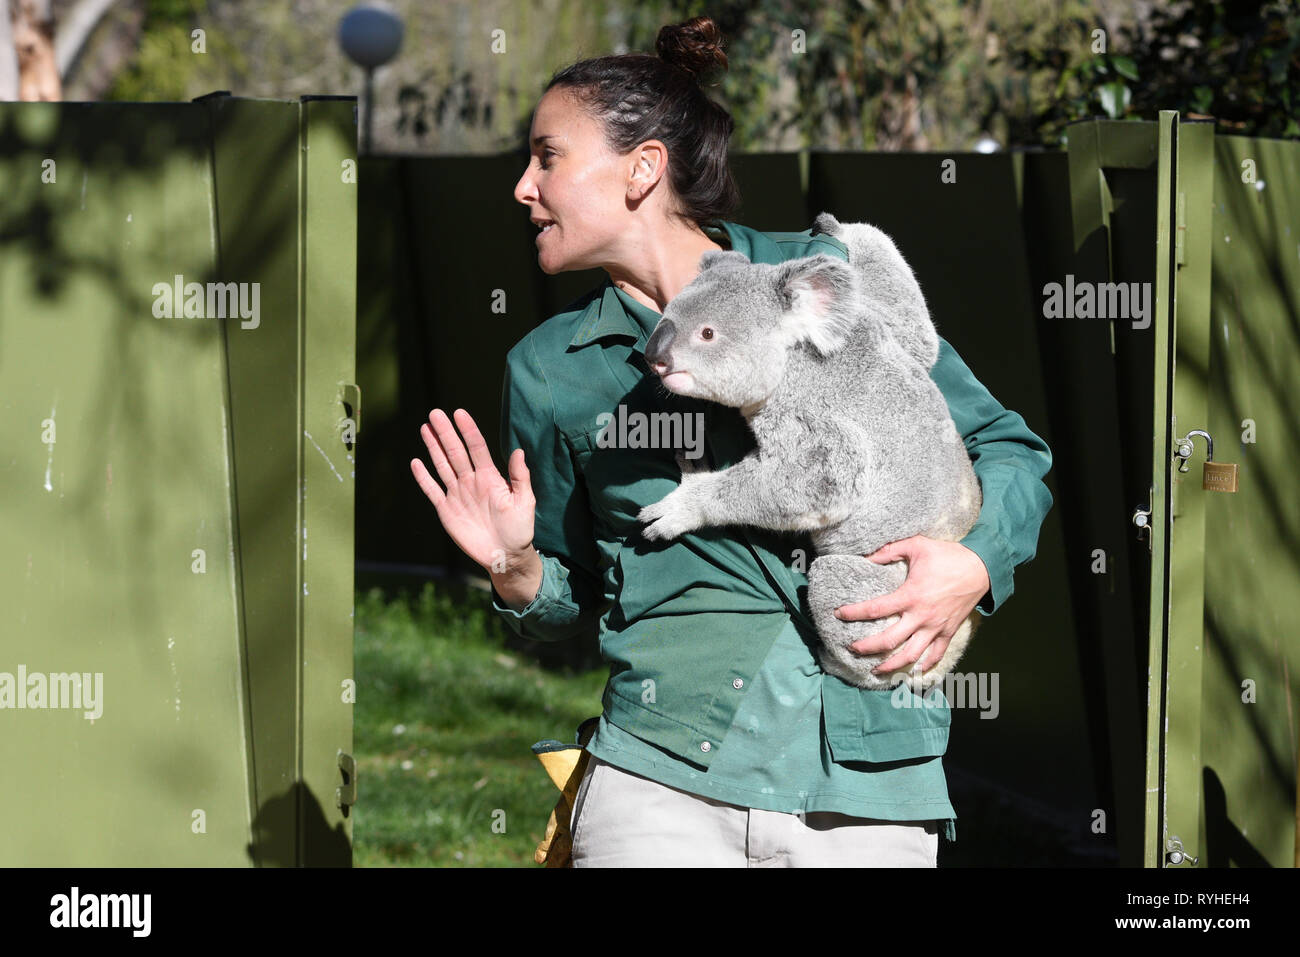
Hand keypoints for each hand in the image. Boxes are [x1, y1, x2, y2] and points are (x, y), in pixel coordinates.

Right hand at [409, 408, 534, 572]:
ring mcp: (458, 494)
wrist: (505, 555)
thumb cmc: (519, 528)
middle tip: (435, 413)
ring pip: (443, 466)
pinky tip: (416, 462)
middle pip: (455, 452)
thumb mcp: (524, 502)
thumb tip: (519, 451)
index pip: (477, 448)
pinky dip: (424, 477)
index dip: (468, 430)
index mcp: (490, 477)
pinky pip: (432, 491)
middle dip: (446, 433)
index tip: (459, 413)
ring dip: (434, 447)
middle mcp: (471, 481)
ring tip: (426, 427)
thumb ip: (520, 477)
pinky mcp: (447, 510)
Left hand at [833, 536, 989, 675]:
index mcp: (911, 595)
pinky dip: (923, 666)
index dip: (854, 613)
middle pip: (889, 641)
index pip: (876, 609)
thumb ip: (889, 550)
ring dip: (891, 665)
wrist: (982, 567)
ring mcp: (936, 628)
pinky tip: (911, 672)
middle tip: (852, 649)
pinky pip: (935, 655)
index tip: (839, 614)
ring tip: (875, 670)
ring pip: (911, 655)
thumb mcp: (917, 545)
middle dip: (868, 647)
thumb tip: (866, 556)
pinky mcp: (948, 632)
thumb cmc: (949, 555)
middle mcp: (921, 616)